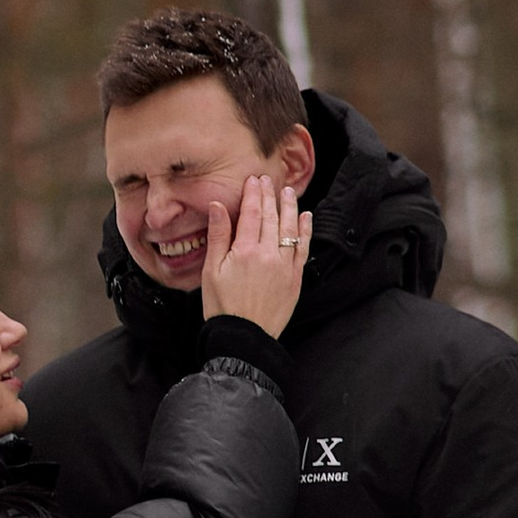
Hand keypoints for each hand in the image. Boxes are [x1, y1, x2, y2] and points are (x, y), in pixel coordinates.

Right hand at [201, 174, 310, 338]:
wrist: (244, 338)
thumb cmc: (222, 306)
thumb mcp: (211, 271)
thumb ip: (218, 236)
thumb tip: (219, 207)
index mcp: (245, 250)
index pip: (252, 212)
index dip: (253, 193)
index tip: (253, 180)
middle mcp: (268, 254)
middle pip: (271, 216)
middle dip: (270, 195)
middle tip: (268, 180)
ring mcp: (285, 265)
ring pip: (290, 228)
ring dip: (289, 207)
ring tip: (287, 192)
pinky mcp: (295, 277)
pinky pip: (303, 247)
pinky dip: (305, 230)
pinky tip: (305, 217)